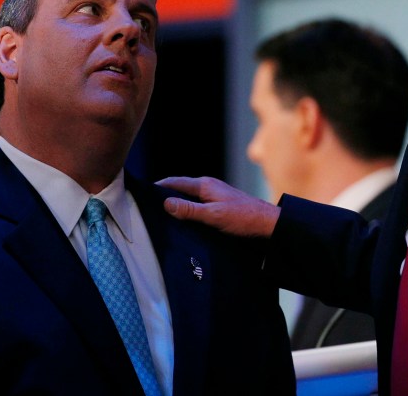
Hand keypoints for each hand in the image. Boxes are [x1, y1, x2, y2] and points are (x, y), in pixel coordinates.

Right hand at [156, 176, 280, 237]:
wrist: (267, 223)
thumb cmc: (242, 218)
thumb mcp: (213, 215)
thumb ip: (190, 210)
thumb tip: (165, 202)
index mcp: (204, 185)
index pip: (174, 183)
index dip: (157, 187)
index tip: (140, 194)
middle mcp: (208, 186)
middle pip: (180, 188)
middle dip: (164, 195)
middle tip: (146, 207)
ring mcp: (214, 194)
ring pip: (188, 196)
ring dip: (176, 203)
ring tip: (161, 215)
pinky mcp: (219, 203)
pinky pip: (197, 203)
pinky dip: (187, 209)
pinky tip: (183, 220)